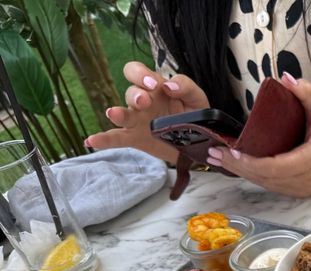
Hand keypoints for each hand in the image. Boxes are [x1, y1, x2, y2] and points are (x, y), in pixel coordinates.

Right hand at [86, 61, 209, 162]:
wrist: (201, 142)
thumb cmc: (195, 114)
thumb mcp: (196, 97)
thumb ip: (186, 86)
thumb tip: (169, 85)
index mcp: (154, 87)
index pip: (137, 71)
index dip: (141, 74)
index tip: (154, 84)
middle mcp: (142, 101)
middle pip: (130, 92)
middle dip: (136, 94)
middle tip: (145, 101)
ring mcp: (137, 120)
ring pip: (122, 114)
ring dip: (118, 113)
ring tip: (114, 113)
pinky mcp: (135, 138)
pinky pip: (116, 138)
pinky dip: (104, 140)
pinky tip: (91, 141)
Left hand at [205, 72, 310, 197]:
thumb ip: (306, 94)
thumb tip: (285, 77)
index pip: (275, 166)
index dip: (251, 162)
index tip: (232, 151)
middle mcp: (305, 180)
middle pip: (265, 178)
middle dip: (237, 167)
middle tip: (214, 154)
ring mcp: (302, 190)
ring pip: (266, 185)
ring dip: (242, 174)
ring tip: (220, 160)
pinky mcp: (298, 193)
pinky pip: (272, 187)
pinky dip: (254, 177)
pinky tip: (238, 167)